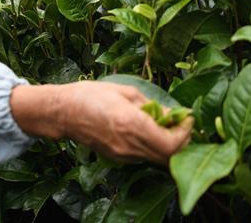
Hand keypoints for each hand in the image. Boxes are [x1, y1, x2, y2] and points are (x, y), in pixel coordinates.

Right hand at [10, 81, 192, 165]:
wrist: (62, 112)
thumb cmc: (90, 95)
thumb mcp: (125, 92)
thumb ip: (151, 105)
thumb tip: (171, 114)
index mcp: (132, 124)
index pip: (172, 144)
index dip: (185, 134)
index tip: (187, 118)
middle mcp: (130, 145)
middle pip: (169, 157)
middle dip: (181, 142)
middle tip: (182, 125)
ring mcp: (123, 155)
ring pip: (157, 159)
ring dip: (168, 146)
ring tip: (166, 126)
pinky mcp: (117, 158)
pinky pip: (144, 156)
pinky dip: (153, 147)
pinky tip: (149, 131)